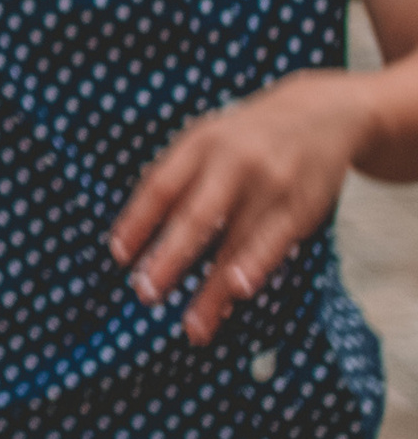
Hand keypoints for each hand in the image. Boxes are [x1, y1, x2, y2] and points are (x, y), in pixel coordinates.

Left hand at [110, 73, 375, 344]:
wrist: (320, 114)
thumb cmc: (245, 138)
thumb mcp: (205, 141)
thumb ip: (174, 179)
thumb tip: (135, 234)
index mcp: (199, 144)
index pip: (161, 186)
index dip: (138, 222)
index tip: (118, 256)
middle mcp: (233, 162)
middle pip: (196, 215)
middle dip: (169, 257)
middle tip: (145, 293)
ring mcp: (271, 185)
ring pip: (237, 242)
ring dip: (213, 288)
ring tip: (193, 325)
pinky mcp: (302, 207)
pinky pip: (274, 245)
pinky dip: (255, 269)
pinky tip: (239, 292)